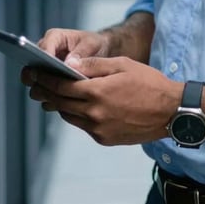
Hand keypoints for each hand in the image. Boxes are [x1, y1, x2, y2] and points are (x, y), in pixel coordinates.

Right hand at [19, 27, 109, 91]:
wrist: (98, 53)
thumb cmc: (93, 44)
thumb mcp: (91, 44)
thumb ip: (81, 52)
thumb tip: (69, 64)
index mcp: (53, 38)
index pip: (42, 48)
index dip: (45, 59)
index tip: (52, 68)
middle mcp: (44, 53)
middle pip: (31, 68)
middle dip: (38, 78)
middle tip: (50, 85)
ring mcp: (44, 70)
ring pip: (34, 84)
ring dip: (43, 91)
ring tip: (57, 96)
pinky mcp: (48, 84)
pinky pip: (43, 94)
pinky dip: (50, 98)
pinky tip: (61, 102)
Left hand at [22, 56, 182, 145]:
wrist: (170, 111)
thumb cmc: (149, 83)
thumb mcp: (122, 65)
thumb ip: (94, 66)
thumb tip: (69, 64)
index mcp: (98, 93)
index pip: (61, 86)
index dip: (45, 79)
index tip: (34, 73)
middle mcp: (95, 114)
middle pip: (61, 103)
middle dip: (46, 92)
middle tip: (35, 84)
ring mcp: (99, 129)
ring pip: (69, 116)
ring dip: (59, 105)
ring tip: (51, 94)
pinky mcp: (105, 139)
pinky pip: (83, 126)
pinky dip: (76, 115)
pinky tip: (74, 106)